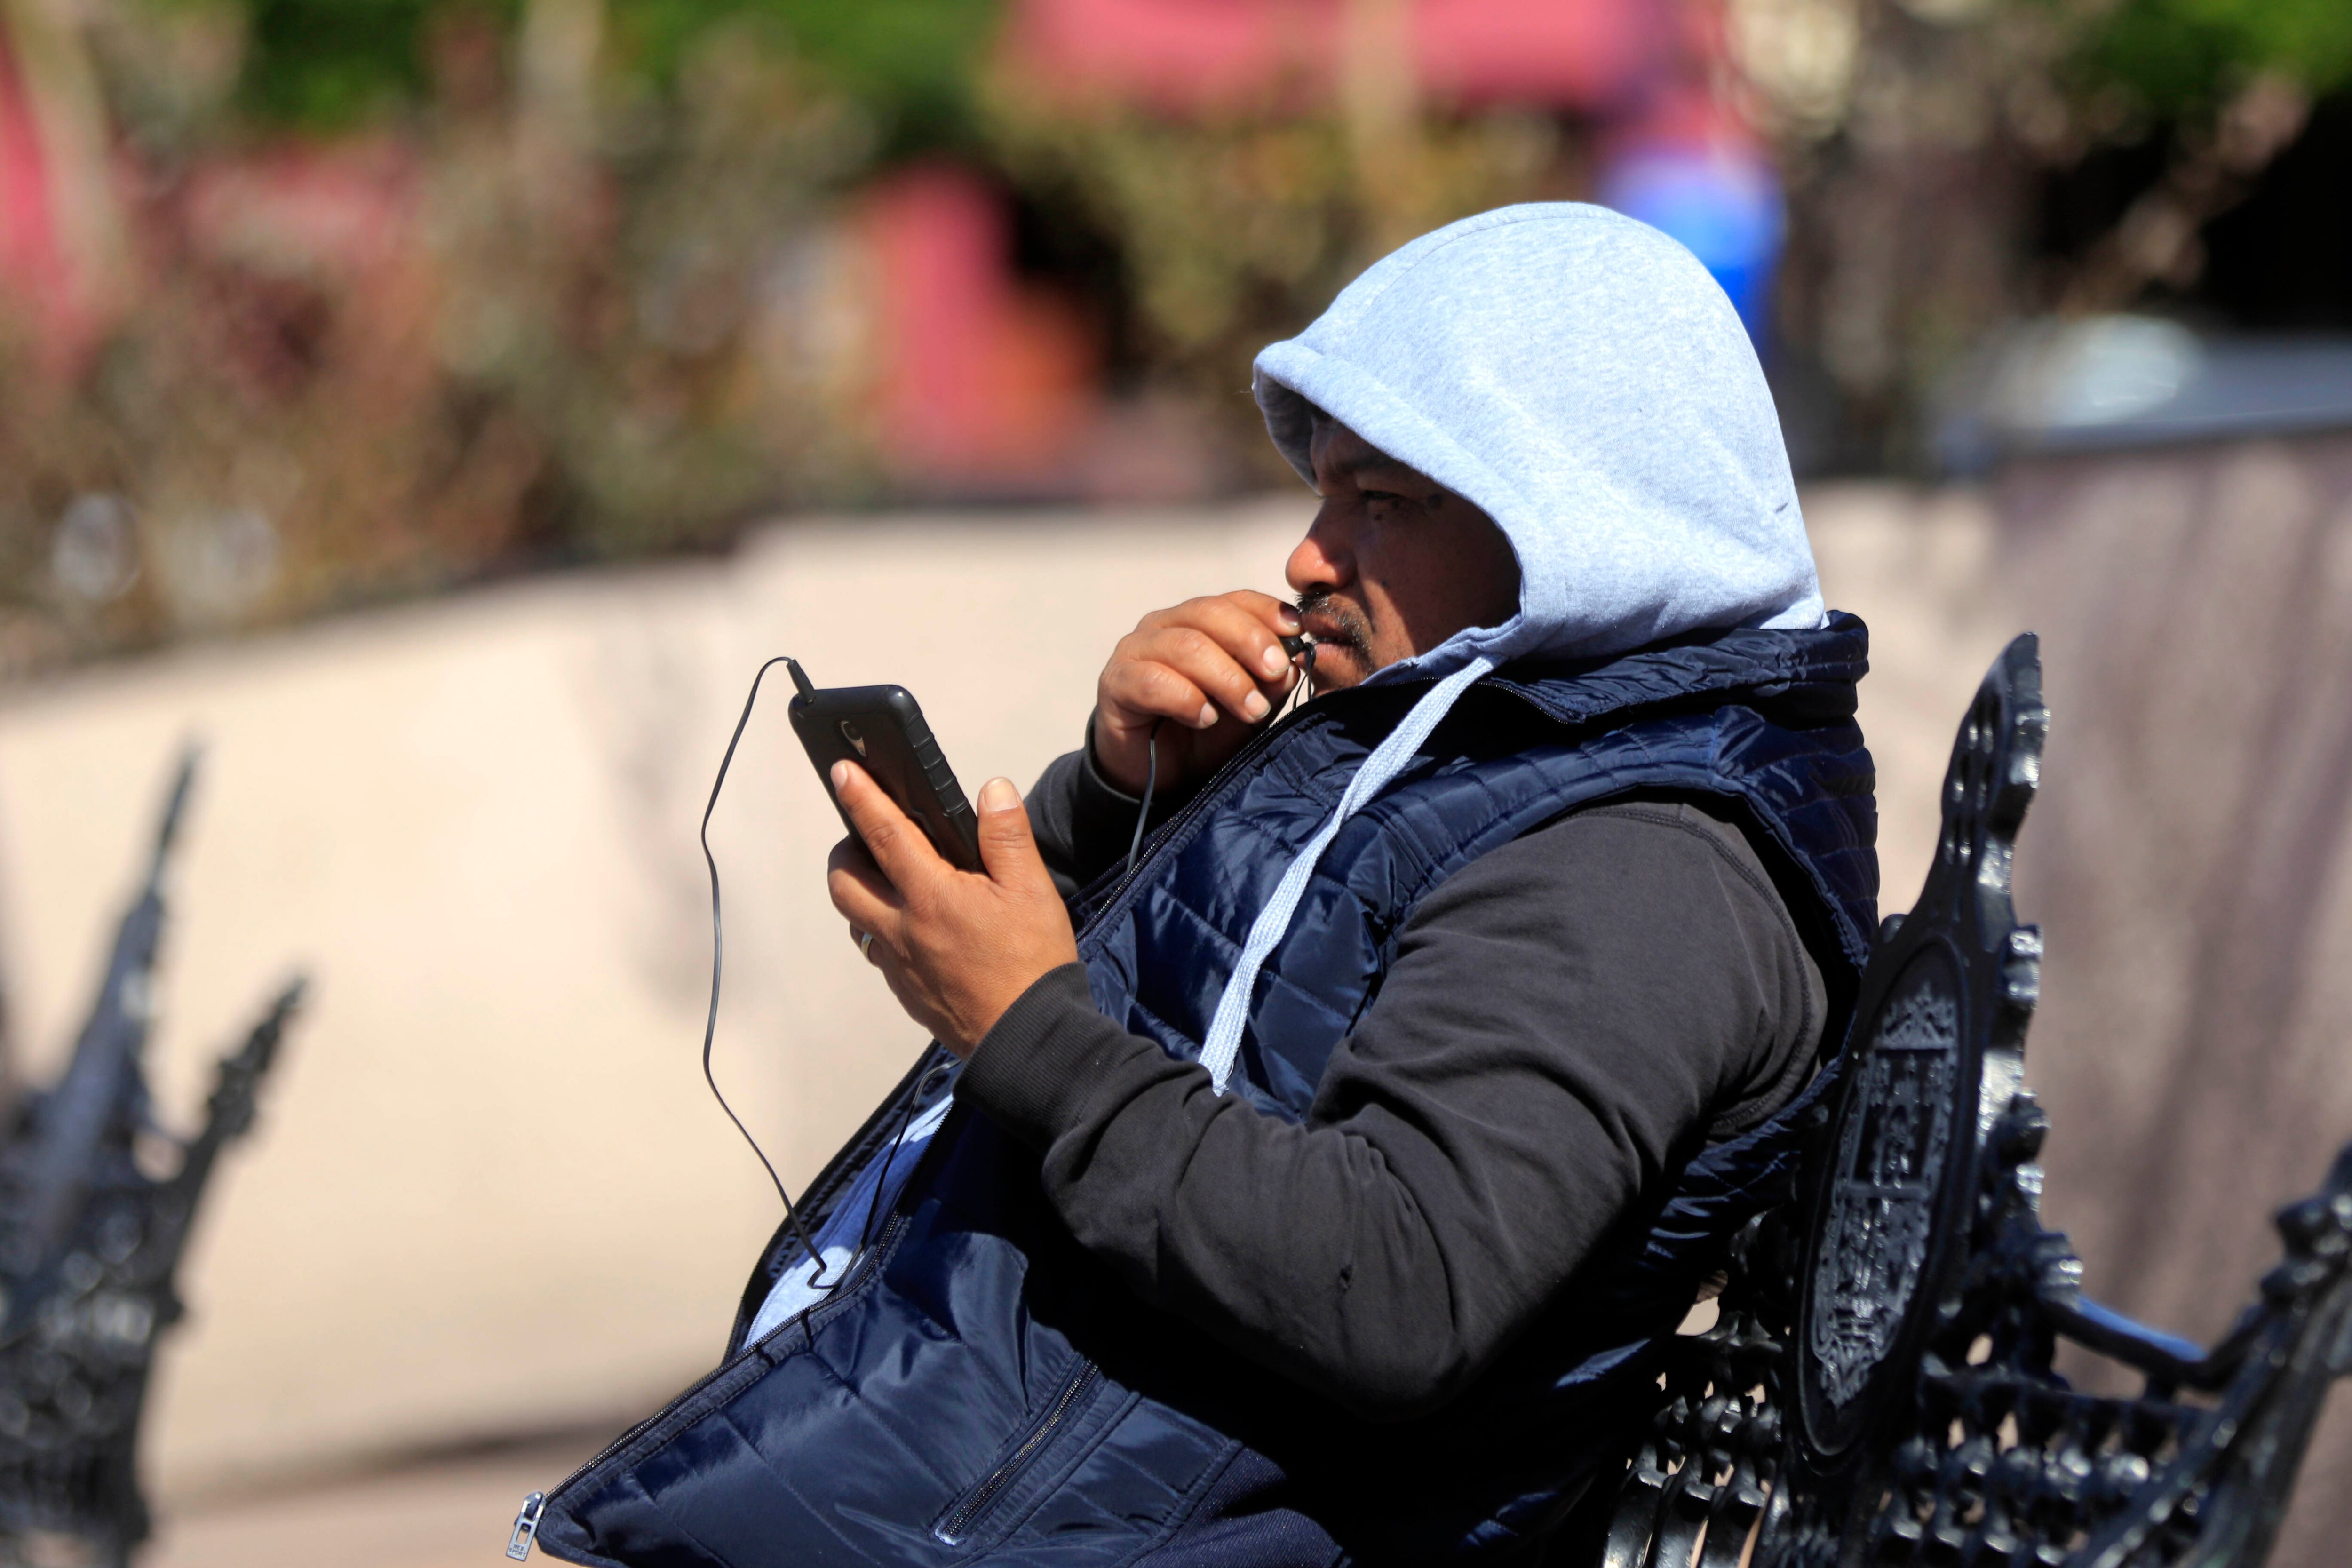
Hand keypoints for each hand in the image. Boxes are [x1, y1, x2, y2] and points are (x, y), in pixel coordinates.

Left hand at [826, 762, 1078, 1057]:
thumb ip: (1007, 836)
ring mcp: (900, 965)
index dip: (860, 797)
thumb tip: (992, 791)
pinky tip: (917, 932)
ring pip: (856, 920)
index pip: (883, 833)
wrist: (1028, 1039)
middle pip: (845, 881)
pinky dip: (884, 932)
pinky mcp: (907, 993)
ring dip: (862, 894)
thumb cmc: (1032, 965)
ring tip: (891, 883)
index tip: (841, 771)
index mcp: (931, 896)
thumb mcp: (1033, 891)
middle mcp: (903, 930)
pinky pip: (880, 955)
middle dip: (847, 851)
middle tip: (867, 838)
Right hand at [1094, 591, 1302, 795]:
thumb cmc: (1205, 735)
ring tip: (1250, 709)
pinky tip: (1205, 719)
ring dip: (1226, 677)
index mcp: (1199, 622)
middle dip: (1250, 640)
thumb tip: (1291, 663)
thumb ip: (1268, 685)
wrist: (1158, 778)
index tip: (1295, 631)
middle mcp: (1164, 626)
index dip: (1266, 611)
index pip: (1234, 600)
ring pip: (1185, 645)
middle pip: (1209, 613)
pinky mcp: (1116, 683)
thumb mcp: (1249, 710)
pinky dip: (1186, 698)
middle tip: (1276, 672)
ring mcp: (1135, 651)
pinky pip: (1151, 680)